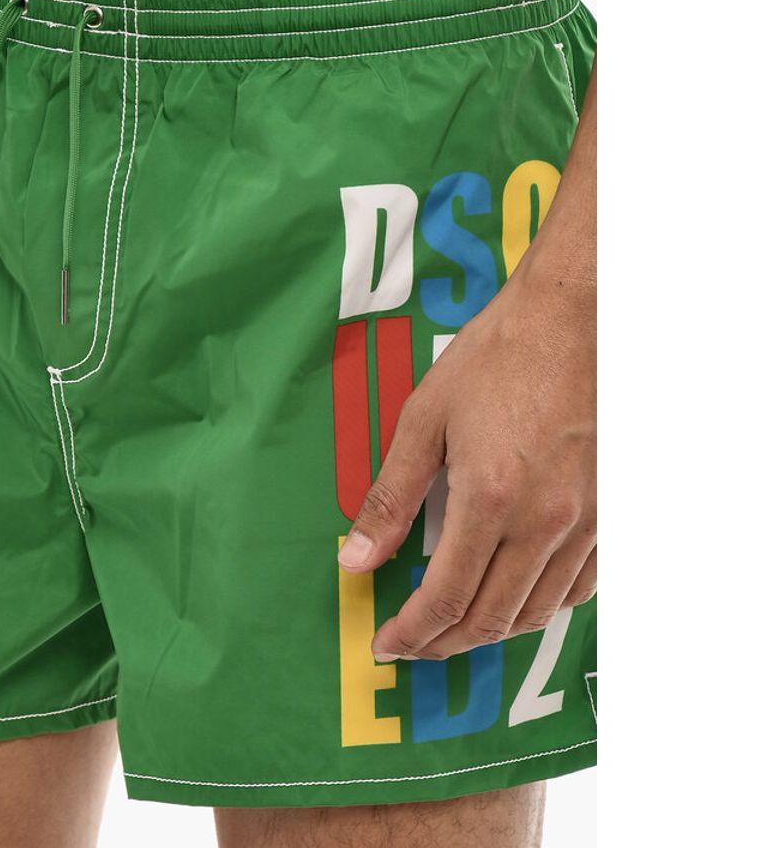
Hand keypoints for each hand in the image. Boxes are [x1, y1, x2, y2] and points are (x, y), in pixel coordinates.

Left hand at [336, 267, 596, 661]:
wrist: (576, 319)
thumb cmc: (497, 358)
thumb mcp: (426, 418)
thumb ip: (391, 495)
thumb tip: (355, 558)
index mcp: (489, 499)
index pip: (446, 599)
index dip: (412, 633)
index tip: (386, 645)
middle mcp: (544, 523)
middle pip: (492, 618)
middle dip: (444, 644)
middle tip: (412, 647)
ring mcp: (586, 522)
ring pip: (538, 611)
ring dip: (490, 632)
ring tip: (454, 631)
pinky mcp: (611, 512)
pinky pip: (580, 587)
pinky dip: (541, 606)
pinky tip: (517, 598)